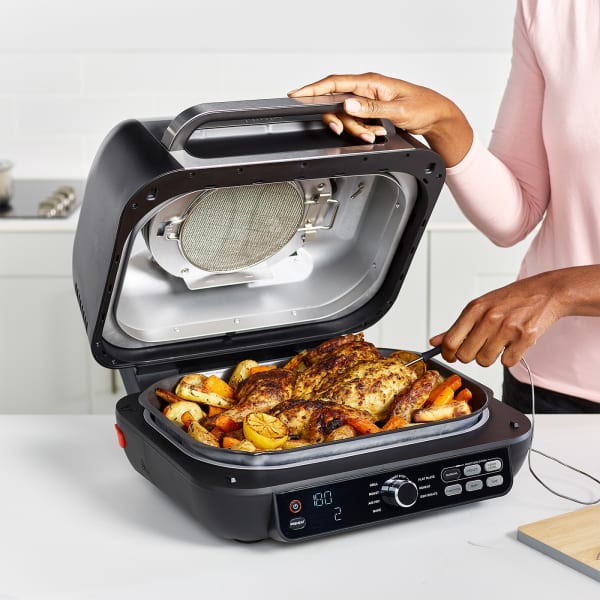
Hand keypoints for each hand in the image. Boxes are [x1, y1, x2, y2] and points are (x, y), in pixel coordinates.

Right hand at [288, 72, 472, 166]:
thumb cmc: (422, 107)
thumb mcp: (397, 110)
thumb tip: (348, 104)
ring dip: (357, 130)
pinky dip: (363, 131)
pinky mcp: (370, 111)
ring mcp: (367, 100)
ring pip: (347, 117)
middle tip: (341, 131)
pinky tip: (377, 133)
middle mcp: (366, 89)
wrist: (436, 116)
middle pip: (337, 104)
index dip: (312, 88)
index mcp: (371, 82)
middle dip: (341, 121)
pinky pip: (357, 123)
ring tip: (374, 134)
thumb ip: (370, 108)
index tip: (296, 94)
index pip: (334, 83)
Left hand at [429, 270, 571, 367]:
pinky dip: (509, 357)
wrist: (546, 291)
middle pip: (465, 356)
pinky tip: (513, 343)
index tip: (451, 356)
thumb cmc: (512, 299)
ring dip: (490, 356)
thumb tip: (435, 341)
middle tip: (480, 346)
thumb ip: (457, 326)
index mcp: (475, 308)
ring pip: (485, 361)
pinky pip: (507, 362)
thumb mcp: (481, 306)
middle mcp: (489, 318)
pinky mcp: (526, 337)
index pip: (450, 341)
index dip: (448, 354)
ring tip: (499, 342)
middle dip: (471, 355)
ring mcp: (508, 328)